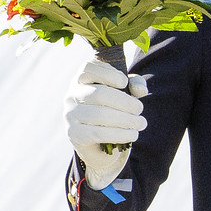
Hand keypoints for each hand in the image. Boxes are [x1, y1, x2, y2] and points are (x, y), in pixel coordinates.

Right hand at [64, 56, 146, 189]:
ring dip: (126, 120)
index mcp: (81, 80)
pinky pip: (99, 133)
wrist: (101, 142)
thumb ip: (134, 84)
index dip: (108, 73)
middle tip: (140, 109)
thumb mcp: (126, 92)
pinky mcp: (74, 134)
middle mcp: (71, 95)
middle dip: (126, 102)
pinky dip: (120, 134)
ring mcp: (70, 115)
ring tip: (140, 123)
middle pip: (99, 94)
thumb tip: (140, 90)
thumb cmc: (114, 109)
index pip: (87, 68)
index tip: (124, 82)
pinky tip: (133, 134)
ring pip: (99, 115)